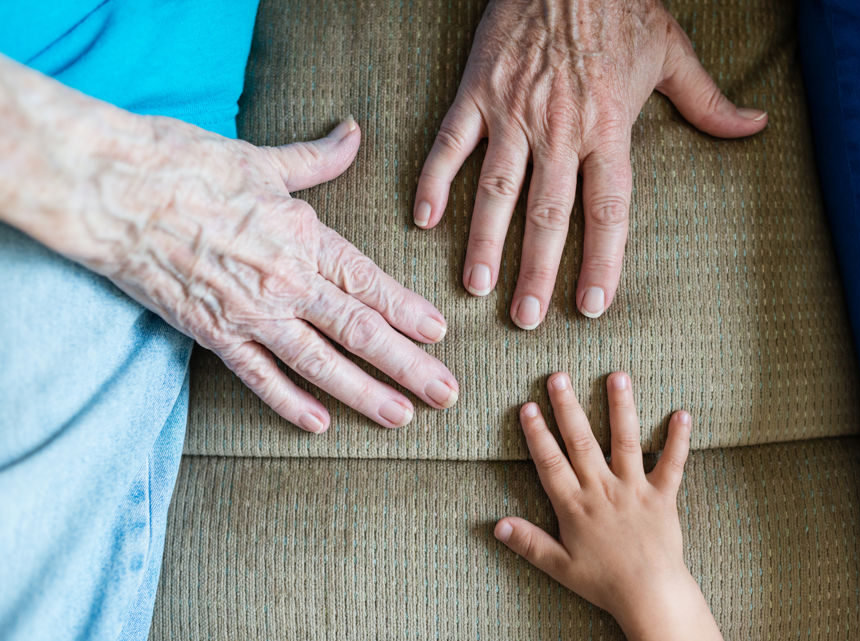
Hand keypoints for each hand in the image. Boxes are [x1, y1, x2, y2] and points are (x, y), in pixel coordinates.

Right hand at [0, 57, 458, 432]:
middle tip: (446, 393)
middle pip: (360, 332)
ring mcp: (251, 315)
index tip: (440, 334)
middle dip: (408, 366)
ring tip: (401, 415)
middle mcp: (288, 283)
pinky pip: (259, 377)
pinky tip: (318, 424)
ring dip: (364, 393)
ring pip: (320, 364)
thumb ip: (318, 159)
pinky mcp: (212, 335)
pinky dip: (289, 403)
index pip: (371, 285)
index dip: (409, 312)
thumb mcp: (264, 159)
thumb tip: (353, 133)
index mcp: (305, 238)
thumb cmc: (187, 166)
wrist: (113, 192)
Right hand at [415, 0, 766, 328]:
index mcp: (607, 128)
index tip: (591, 306)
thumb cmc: (622, 6)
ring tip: (475, 287)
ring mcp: (513, 111)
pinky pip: (451, 143)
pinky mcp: (477, 90)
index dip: (600, 261)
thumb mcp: (673, 51)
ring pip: (496, 188)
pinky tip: (424, 219)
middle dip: (536, 271)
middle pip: (547, 214)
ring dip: (484, 241)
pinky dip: (434, 180)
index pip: (606, 210)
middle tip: (526, 318)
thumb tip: (755, 125)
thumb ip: (709, 102)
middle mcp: (559, 129)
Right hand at [494, 372, 721, 640]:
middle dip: (568, 408)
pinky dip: (679, 439)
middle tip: (559, 377)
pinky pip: (673, 463)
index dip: (538, 434)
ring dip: (621, 408)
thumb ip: (529, 543)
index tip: (528, 407)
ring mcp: (634, 489)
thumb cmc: (604, 582)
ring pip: (625, 441)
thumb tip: (497, 525)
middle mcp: (603, 490)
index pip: (551, 463)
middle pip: (581, 442)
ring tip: (617, 376)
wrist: (650, 595)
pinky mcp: (663, 496)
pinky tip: (683, 413)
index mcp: (576, 506)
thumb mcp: (560, 566)